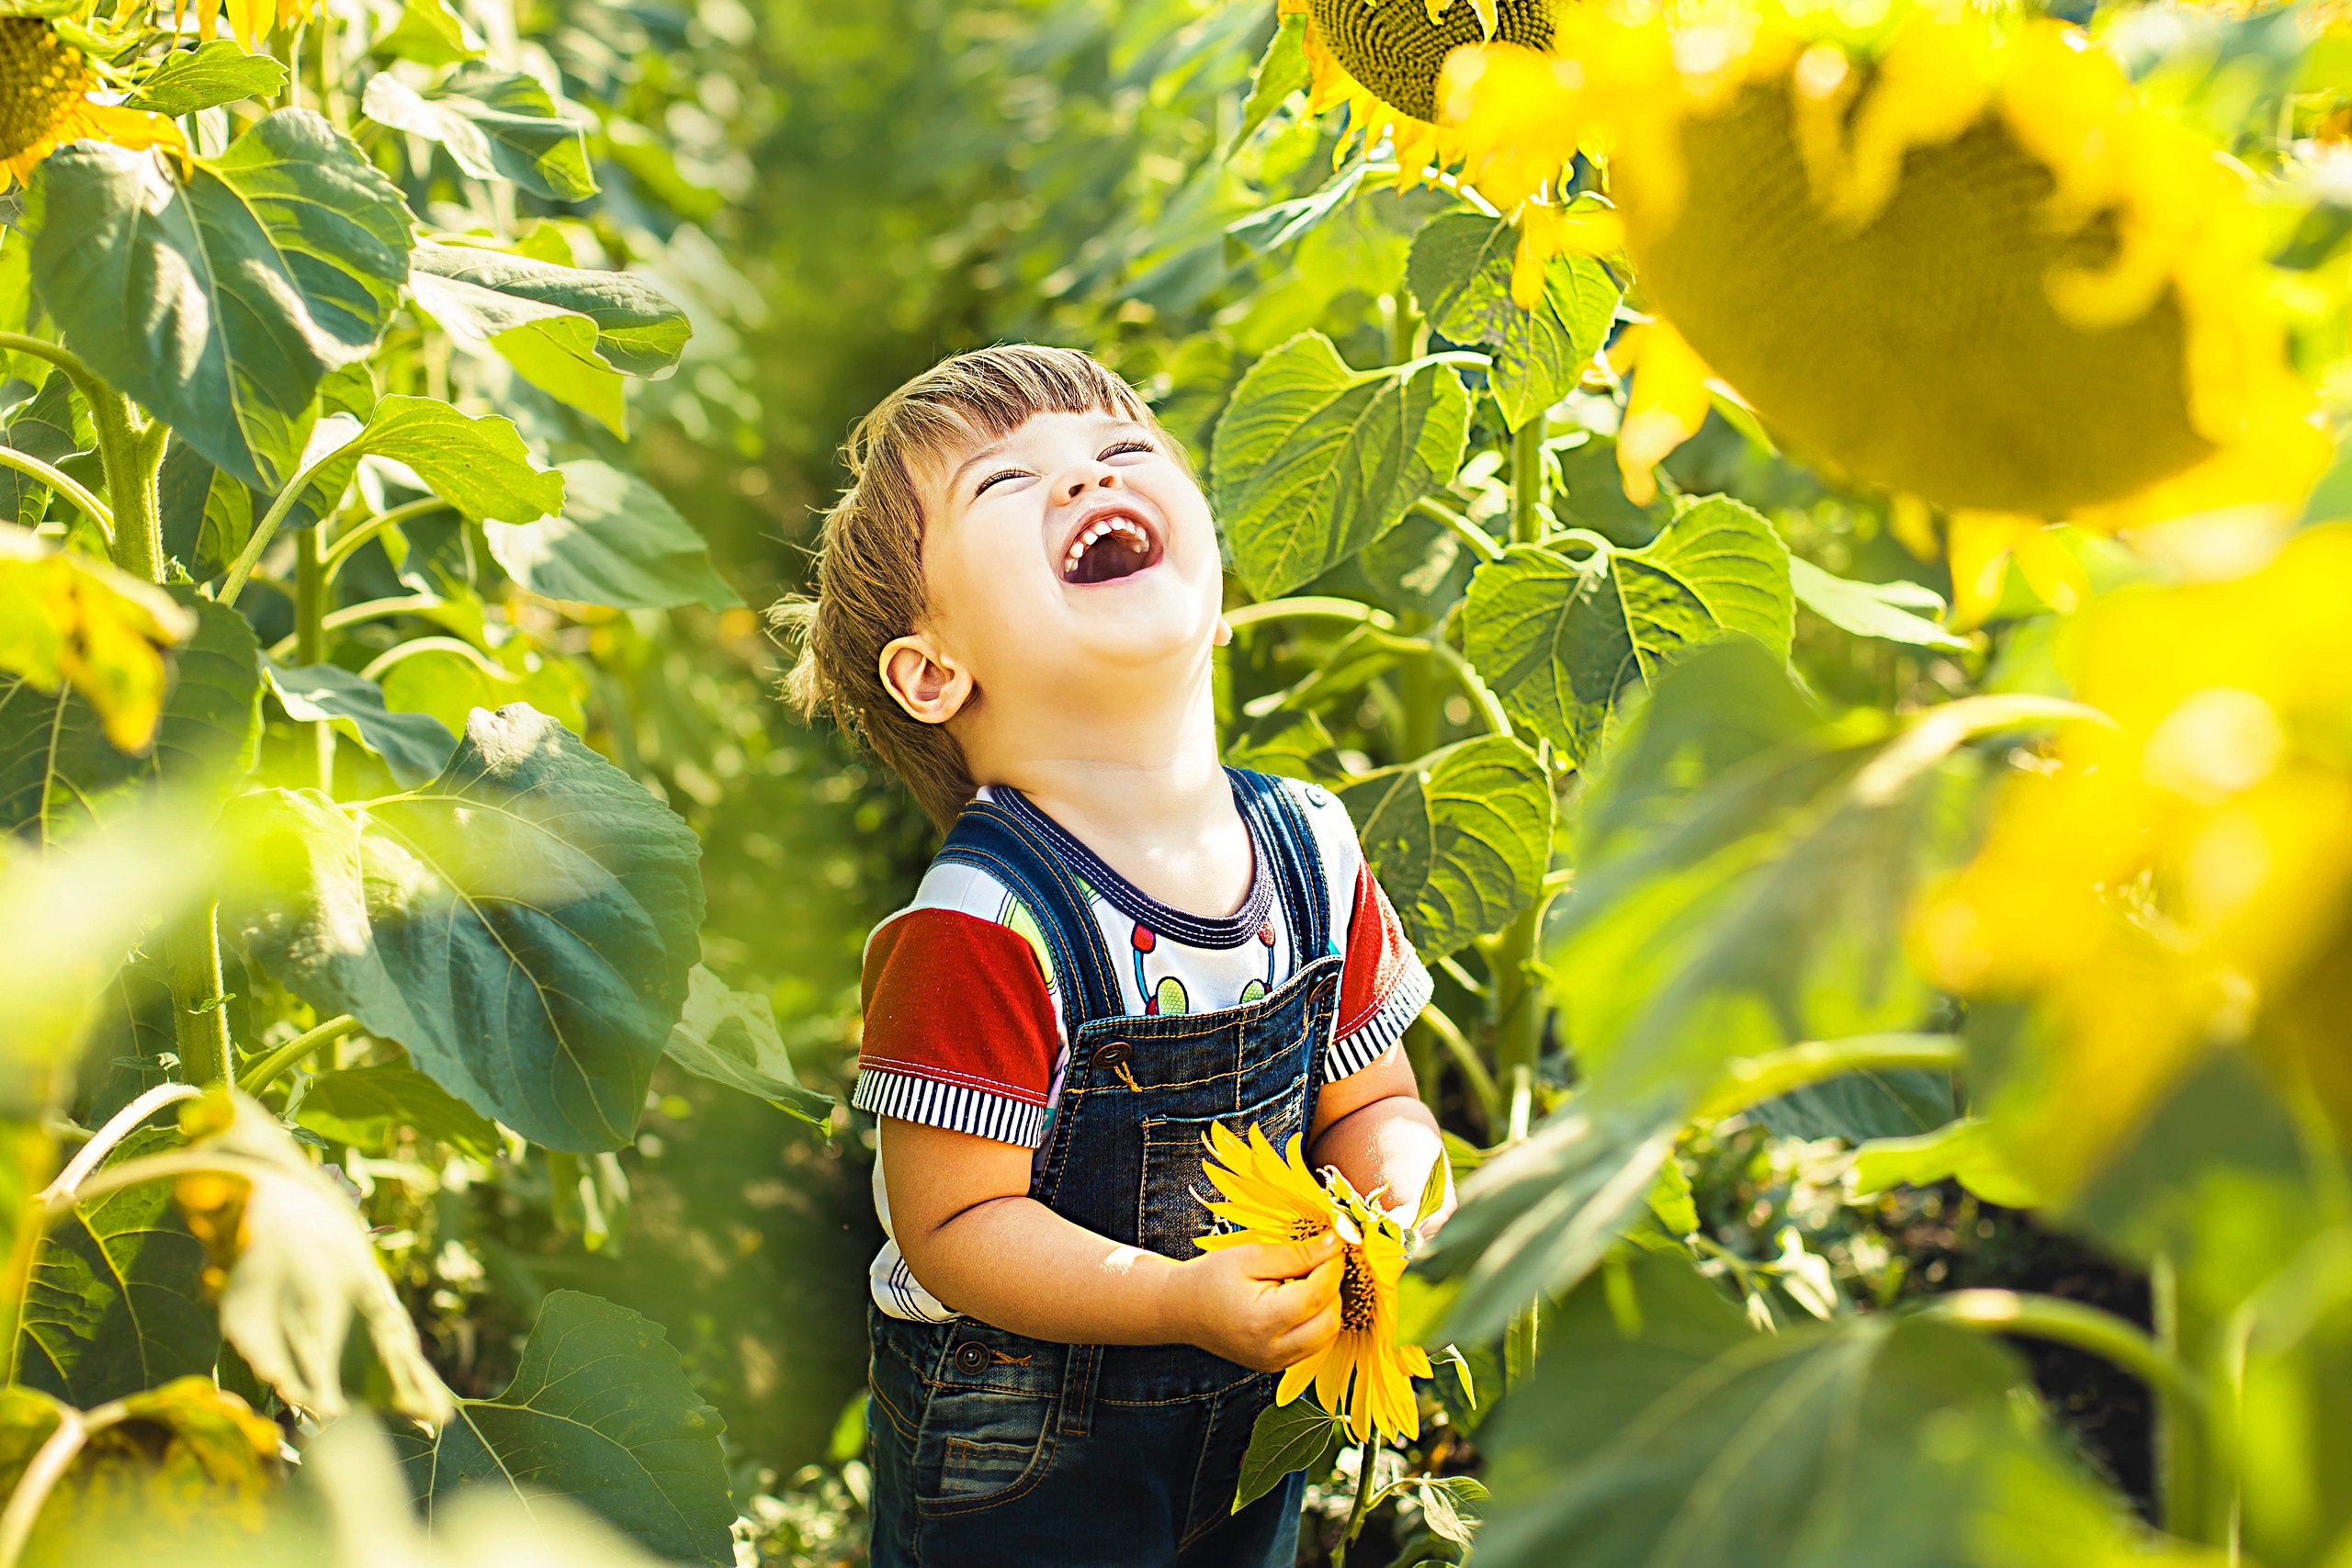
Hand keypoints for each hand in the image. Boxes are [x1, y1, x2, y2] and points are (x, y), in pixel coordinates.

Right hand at [1169, 1235, 1342, 1371]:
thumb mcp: (1252, 1255)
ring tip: (1307, 1279)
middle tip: (1319, 1260)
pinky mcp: (1279, 1365)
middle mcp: (1273, 1350)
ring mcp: (1276, 1363)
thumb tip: (1336, 1243)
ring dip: (1328, 1304)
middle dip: (1334, 1287)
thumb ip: (1296, 1253)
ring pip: (1328, 1335)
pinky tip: (1301, 1299)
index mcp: (1263, 1321)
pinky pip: (1315, 1344)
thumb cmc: (1213, 1276)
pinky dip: (1318, 1319)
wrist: (1182, 1309)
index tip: (1335, 1241)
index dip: (1333, 1265)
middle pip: (1330, 1320)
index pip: (1318, 1294)